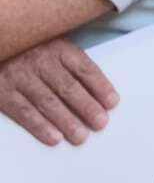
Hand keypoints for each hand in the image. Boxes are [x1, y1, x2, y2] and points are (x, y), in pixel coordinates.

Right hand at [0, 38, 118, 145]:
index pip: (84, 68)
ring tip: (81, 136)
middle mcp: (40, 60)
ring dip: (66, 121)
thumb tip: (97, 90)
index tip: (112, 103)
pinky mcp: (2, 91)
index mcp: (58, 47)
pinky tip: (54, 138)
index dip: (100, 86)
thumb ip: (70, 63)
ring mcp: (20, 76)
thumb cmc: (30, 47)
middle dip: (87, 107)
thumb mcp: (52, 44)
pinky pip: (24, 111)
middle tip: (100, 123)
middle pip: (68, 87)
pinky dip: (40, 126)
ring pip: (48, 102)